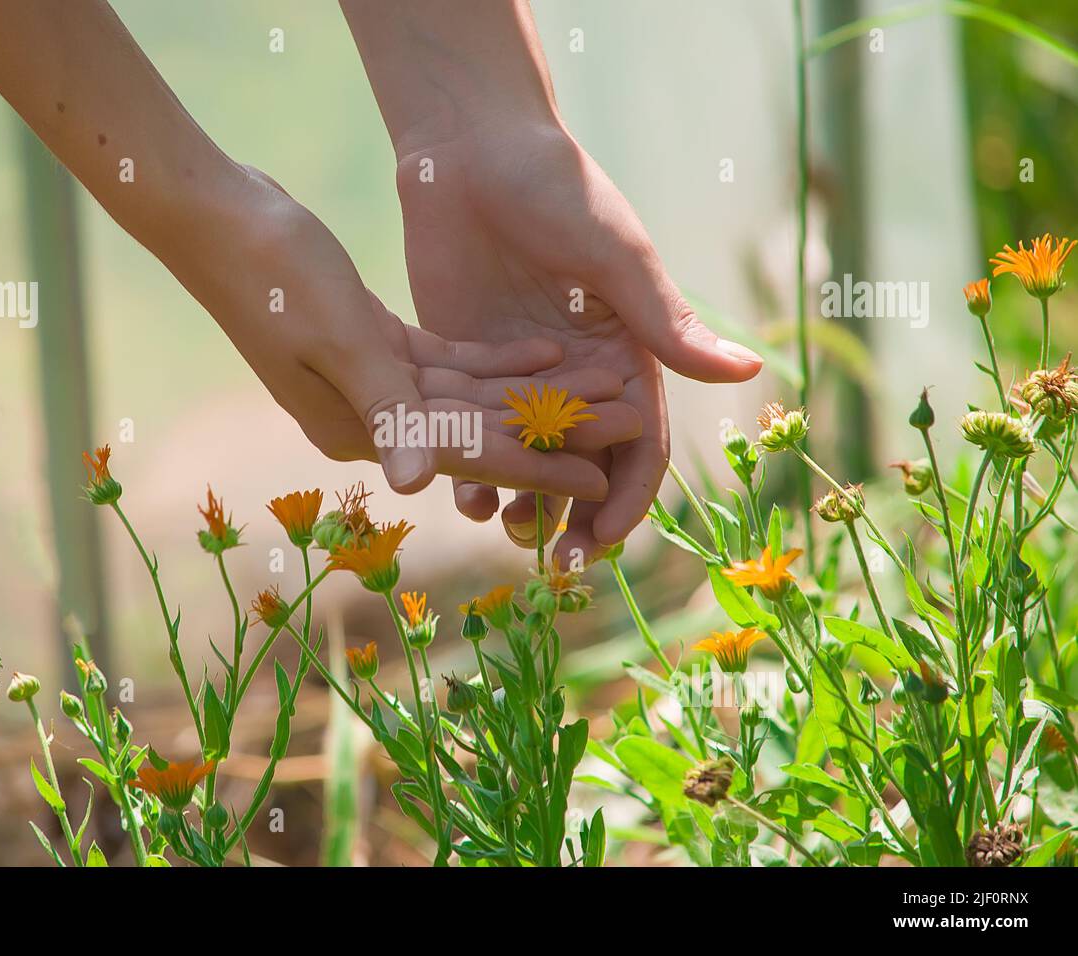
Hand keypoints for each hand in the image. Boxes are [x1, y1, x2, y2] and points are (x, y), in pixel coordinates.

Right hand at [182, 164, 640, 499]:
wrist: (217, 217)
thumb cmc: (271, 274)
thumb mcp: (337, 338)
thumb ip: (385, 407)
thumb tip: (412, 485)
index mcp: (362, 426)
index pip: (467, 455)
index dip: (537, 465)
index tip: (600, 481)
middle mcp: (372, 414)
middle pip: (481, 429)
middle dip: (553, 428)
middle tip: (626, 424)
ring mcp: (373, 380)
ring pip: (474, 394)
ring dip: (536, 389)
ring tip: (606, 387)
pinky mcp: (375, 343)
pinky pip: (451, 360)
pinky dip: (496, 355)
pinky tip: (547, 348)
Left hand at [395, 122, 762, 561]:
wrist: (472, 150)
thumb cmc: (559, 188)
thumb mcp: (617, 256)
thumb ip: (666, 323)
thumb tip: (749, 372)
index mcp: (626, 357)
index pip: (637, 448)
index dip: (625, 498)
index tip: (602, 539)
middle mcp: (576, 377)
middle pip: (583, 468)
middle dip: (573, 518)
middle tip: (554, 561)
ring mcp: (519, 375)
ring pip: (526, 461)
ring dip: (520, 503)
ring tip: (506, 533)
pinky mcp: (467, 364)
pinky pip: (472, 430)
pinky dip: (468, 466)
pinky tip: (458, 494)